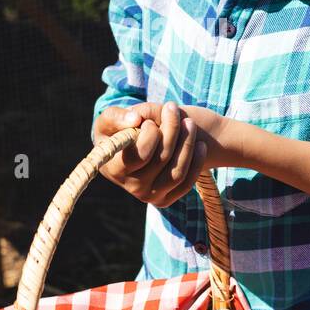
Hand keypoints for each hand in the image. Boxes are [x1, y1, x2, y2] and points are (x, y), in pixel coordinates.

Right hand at [92, 102, 208, 205]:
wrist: (130, 150)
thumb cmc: (118, 131)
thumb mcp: (110, 119)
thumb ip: (117, 116)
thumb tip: (136, 120)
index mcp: (114, 168)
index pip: (140, 155)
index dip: (150, 134)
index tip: (151, 120)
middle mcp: (131, 187)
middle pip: (161, 160)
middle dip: (172, 130)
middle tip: (174, 109)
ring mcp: (149, 196)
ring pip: (177, 173)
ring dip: (187, 144)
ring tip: (189, 123)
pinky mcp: (164, 199)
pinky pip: (186, 184)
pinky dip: (196, 162)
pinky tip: (200, 144)